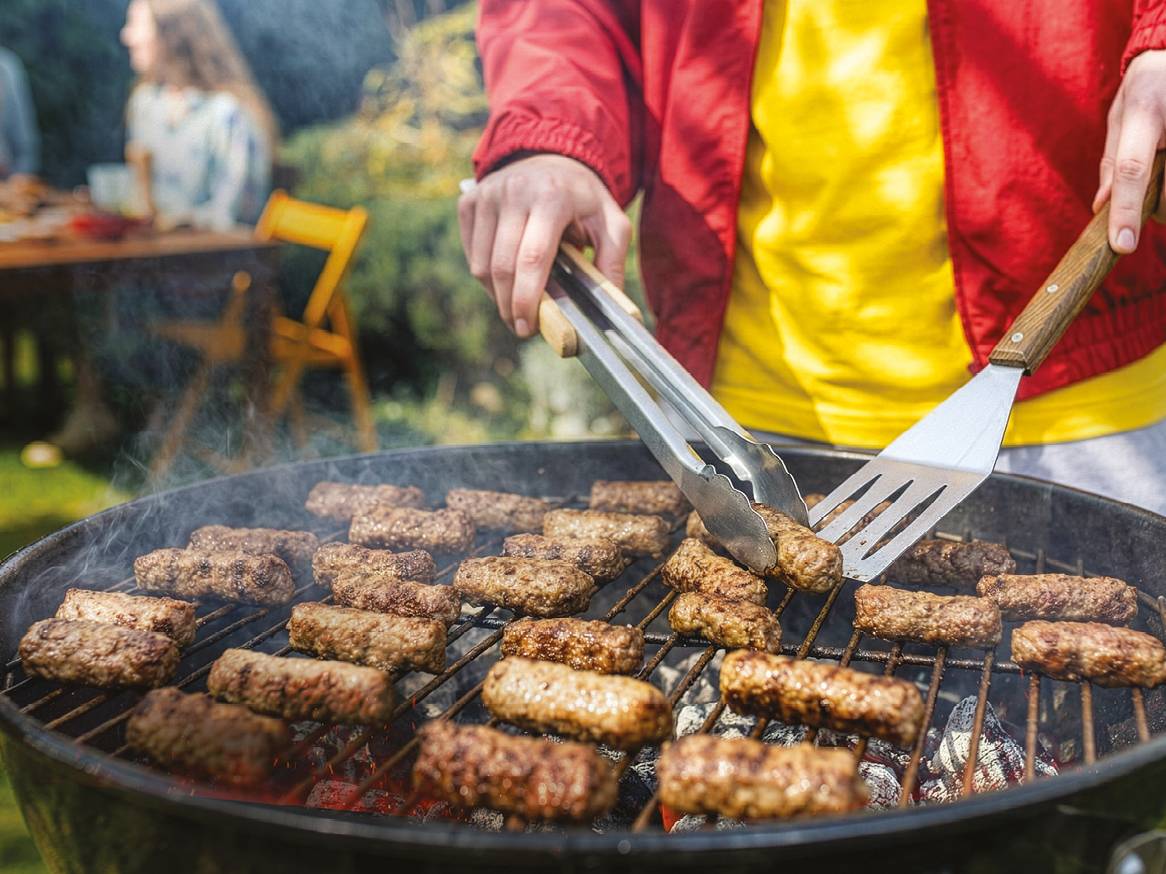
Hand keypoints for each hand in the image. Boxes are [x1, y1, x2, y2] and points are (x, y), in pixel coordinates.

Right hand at [458, 154, 631, 336]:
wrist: (549, 157)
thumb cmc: (583, 199)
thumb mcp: (611, 222)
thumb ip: (612, 262)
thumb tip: (612, 309)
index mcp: (552, 197)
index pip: (532, 257)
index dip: (527, 298)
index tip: (528, 327)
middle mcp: (514, 192)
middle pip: (502, 266)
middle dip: (509, 306)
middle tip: (521, 327)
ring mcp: (487, 195)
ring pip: (481, 264)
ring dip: (496, 295)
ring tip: (516, 305)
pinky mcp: (470, 201)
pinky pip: (470, 253)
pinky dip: (485, 276)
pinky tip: (505, 279)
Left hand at [1093, 50, 1165, 252]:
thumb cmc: (1148, 86)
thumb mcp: (1121, 114)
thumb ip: (1112, 160)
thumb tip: (1101, 207)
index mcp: (1145, 112)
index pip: (1132, 169)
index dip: (1126, 210)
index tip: (1123, 245)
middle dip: (1155, 211)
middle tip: (1150, 195)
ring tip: (1165, 175)